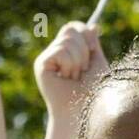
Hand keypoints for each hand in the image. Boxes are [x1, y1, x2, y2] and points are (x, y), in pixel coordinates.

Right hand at [35, 21, 107, 138]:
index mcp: (68, 52)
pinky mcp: (41, 65)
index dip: (85, 34)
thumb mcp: (98, 64)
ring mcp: (46, 59)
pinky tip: (66, 80)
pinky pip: (60, 51)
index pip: (74, 27)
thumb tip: (94, 25)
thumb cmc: (94, 93)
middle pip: (70, 29)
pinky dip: (69, 65)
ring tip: (74, 79)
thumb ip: (93, 44)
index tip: (92, 51)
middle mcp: (55, 53)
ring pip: (67, 41)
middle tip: (82, 72)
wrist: (85, 112)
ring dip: (78, 61)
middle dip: (83, 50)